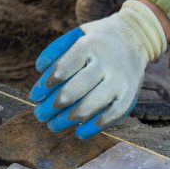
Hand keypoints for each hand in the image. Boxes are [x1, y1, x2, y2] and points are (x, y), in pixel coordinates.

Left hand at [29, 0, 167, 138]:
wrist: (134, 36)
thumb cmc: (96, 40)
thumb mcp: (76, 35)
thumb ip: (56, 50)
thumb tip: (40, 71)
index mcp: (89, 45)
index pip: (63, 68)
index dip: (46, 85)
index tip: (35, 96)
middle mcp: (106, 62)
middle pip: (75, 90)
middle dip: (53, 106)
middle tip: (40, 114)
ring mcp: (120, 80)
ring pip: (91, 106)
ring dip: (67, 120)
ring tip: (53, 125)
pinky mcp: (130, 94)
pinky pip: (111, 116)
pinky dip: (93, 127)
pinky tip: (79, 133)